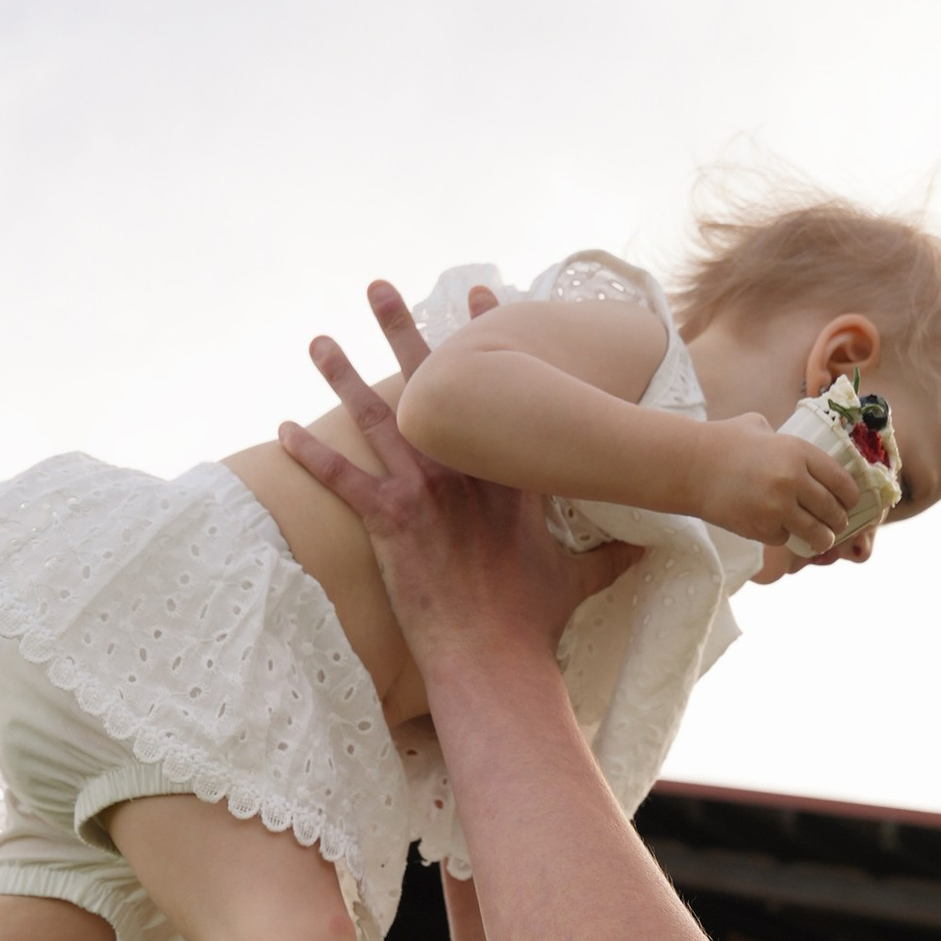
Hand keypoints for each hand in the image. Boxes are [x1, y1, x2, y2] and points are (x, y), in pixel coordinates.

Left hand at [280, 285, 641, 676]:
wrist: (493, 653)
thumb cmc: (534, 619)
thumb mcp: (583, 579)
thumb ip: (613, 554)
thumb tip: (658, 546)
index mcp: (508, 470)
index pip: (496, 386)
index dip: (484, 338)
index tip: (475, 295)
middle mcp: (463, 467)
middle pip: (427, 383)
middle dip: (400, 329)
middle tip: (378, 287)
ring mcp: (424, 491)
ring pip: (375, 417)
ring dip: (342, 375)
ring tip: (318, 340)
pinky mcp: (389, 522)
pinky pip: (339, 478)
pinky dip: (309, 453)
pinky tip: (281, 429)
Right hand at [693, 416, 858, 558]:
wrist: (690, 465)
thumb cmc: (724, 442)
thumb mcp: (761, 428)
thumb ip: (786, 442)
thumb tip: (800, 452)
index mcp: (799, 451)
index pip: (843, 481)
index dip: (851, 496)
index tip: (850, 502)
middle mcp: (794, 479)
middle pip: (833, 510)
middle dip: (839, 521)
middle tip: (838, 524)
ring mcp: (778, 506)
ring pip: (816, 532)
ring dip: (822, 538)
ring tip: (822, 538)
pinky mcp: (761, 527)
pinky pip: (785, 539)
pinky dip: (784, 537)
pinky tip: (778, 530)